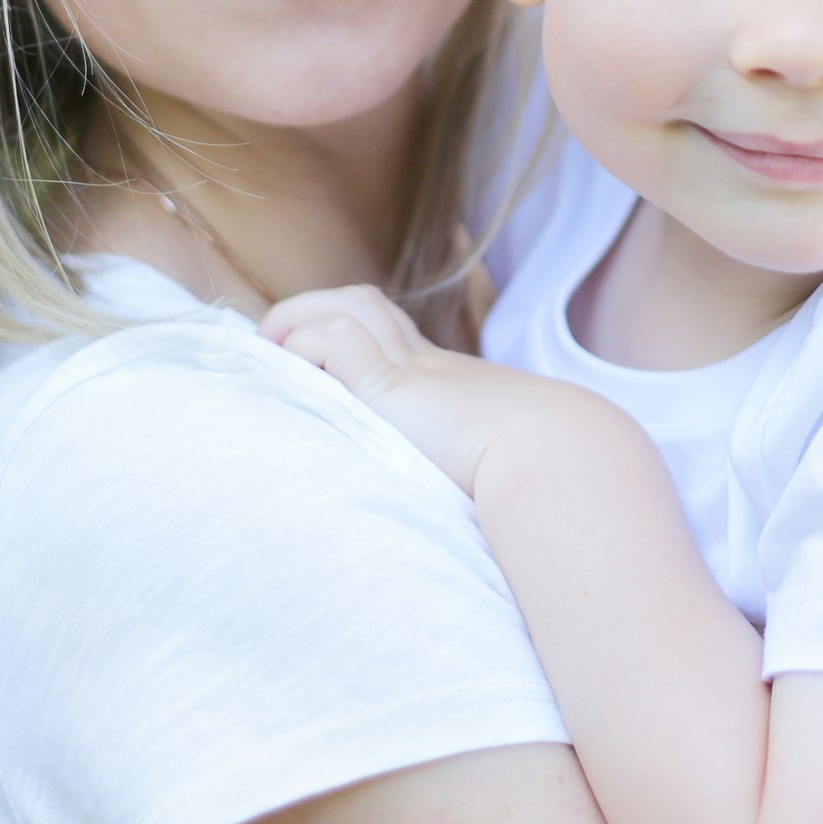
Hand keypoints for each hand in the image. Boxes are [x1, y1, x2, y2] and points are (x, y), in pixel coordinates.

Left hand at [262, 285, 559, 495]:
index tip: (315, 364)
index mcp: (441, 384)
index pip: (386, 336)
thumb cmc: (526, 475)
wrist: (549, 458)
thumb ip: (460, 464)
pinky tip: (305, 381)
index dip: (346, 336)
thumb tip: (455, 519)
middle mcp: (425, 365)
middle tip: (276, 343)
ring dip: (300, 318)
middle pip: (363, 303)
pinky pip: (335, 340)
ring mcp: (412, 368)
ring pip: (349, 305)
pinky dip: (308, 349)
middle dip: (311, 310)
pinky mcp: (392, 383)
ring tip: (273, 351)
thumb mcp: (484, 464)